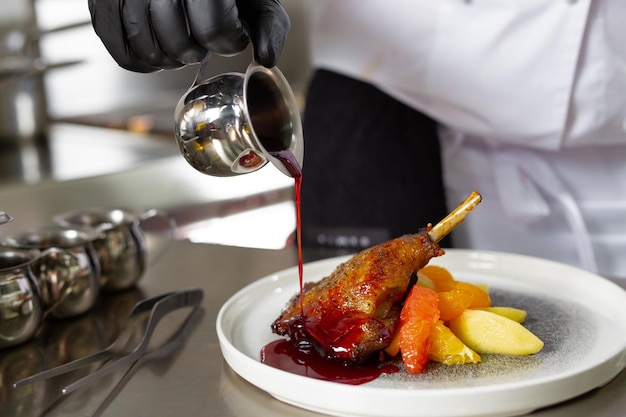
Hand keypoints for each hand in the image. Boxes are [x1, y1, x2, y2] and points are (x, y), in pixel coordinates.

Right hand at [88, 0, 289, 72]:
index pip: (214, 28)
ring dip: (168, 59)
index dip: (229, 43)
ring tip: (181, 48)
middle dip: (196, 53)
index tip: (233, 36)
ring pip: (144, 42)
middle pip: (177, 40)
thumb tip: (266, 58)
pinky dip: (134, 60)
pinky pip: (112, 39)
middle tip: (203, 44)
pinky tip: (154, 59)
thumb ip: (269, 26)